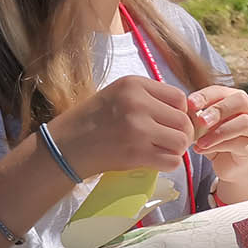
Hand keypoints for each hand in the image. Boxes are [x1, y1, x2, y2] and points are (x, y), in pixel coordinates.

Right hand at [50, 76, 194, 178]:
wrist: (64, 146)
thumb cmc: (91, 121)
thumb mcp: (118, 94)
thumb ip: (148, 98)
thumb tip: (183, 112)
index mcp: (134, 84)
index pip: (179, 98)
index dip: (180, 113)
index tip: (170, 122)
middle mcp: (138, 103)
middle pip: (183, 121)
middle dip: (182, 134)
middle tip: (169, 141)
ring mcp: (138, 129)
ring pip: (181, 141)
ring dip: (176, 149)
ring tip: (161, 150)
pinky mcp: (136, 153)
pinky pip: (172, 160)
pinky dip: (168, 163)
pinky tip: (155, 160)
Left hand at [187, 85, 247, 183]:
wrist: (230, 167)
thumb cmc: (217, 141)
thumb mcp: (205, 126)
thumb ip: (199, 117)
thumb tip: (187, 111)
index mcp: (238, 99)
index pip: (222, 91)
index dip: (206, 95)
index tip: (189, 103)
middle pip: (240, 100)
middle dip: (218, 109)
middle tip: (200, 121)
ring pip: (243, 123)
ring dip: (218, 131)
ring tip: (200, 141)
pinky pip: (238, 143)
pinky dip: (218, 146)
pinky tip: (202, 150)